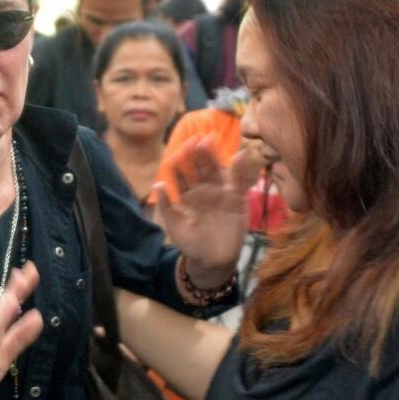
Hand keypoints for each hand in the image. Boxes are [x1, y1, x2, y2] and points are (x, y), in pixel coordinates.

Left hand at [154, 135, 247, 286]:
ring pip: (217, 171)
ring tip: (210, 141)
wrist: (211, 262)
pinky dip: (240, 170)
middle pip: (201, 168)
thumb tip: (158, 183)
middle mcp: (205, 192)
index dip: (181, 162)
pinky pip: (239, 183)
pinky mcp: (237, 202)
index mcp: (188, 196)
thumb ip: (167, 205)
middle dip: (198, 153)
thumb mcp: (175, 226)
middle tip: (196, 138)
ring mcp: (221, 195)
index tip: (179, 149)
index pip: (184, 175)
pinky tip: (239, 155)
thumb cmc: (191, 244)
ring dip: (214, 156)